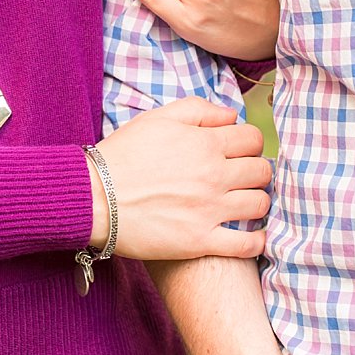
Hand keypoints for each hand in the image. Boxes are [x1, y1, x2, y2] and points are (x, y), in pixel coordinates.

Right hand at [93, 97, 269, 259]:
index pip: (254, 139)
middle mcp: (214, 175)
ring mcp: (209, 210)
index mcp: (205, 143)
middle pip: (262, 171)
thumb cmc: (121, 156)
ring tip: (242, 204)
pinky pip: (247, 244)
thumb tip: (232, 116)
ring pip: (260, 204)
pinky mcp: (201, 241)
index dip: (249, 144)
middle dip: (254, 171)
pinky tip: (251, 236)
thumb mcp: (156, 119)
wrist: (93, 198)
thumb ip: (198, 110)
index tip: (238, 152)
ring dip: (256, 202)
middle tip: (240, 178)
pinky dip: (256, 241)